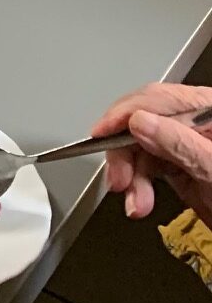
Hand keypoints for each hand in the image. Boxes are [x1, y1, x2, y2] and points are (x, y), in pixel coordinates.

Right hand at [93, 86, 211, 225]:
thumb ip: (180, 145)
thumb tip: (140, 123)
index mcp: (207, 111)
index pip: (158, 100)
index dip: (125, 113)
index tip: (102, 133)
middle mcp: (194, 126)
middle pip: (143, 124)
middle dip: (126, 154)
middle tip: (119, 180)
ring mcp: (188, 147)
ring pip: (141, 149)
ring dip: (130, 177)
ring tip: (135, 202)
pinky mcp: (182, 169)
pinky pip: (147, 170)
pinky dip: (137, 187)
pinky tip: (139, 202)